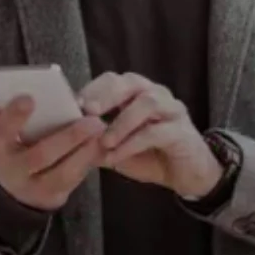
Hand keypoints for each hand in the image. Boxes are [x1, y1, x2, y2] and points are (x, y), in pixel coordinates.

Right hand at [0, 96, 106, 211]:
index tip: (30, 98)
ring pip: (64, 173)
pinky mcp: (54, 197)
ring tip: (101, 131)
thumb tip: (24, 95)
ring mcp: (34, 189)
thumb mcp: (2, 131)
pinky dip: (89, 161)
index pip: (0, 132)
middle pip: (41, 155)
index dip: (13, 116)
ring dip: (86, 151)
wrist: (11, 190)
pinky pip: (75, 180)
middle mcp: (12, 172)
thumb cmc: (11, 148)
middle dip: (69, 137)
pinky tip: (101, 144)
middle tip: (92, 120)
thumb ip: (10, 114)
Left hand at [78, 72, 222, 198]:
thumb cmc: (149, 155)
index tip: (73, 105)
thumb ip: (97, 139)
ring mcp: (172, 111)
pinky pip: (157, 132)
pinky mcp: (182, 132)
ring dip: (122, 121)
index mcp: (137, 93)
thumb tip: (67, 137)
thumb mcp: (117, 147)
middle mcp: (156, 95)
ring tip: (104, 141)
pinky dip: (133, 143)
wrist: (187, 175)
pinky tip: (117, 156)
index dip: (93, 89)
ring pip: (147, 103)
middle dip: (107, 95)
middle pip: (131, 82)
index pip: (113, 80)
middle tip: (88, 111)